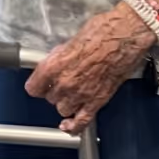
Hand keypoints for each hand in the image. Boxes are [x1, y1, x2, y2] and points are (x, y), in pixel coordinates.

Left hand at [26, 6, 157, 133]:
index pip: (33, 87)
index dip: (37, 85)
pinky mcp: (98, 101)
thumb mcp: (70, 41)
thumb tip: (56, 63)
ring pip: (63, 109)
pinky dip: (74, 126)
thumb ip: (60, 58)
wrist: (125, 37)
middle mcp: (65, 83)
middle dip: (55, 91)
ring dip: (66, 103)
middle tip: (63, 82)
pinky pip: (82, 120)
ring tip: (72, 93)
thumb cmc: (101, 32)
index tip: (39, 84)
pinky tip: (68, 127)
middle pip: (50, 98)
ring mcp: (81, 94)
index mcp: (54, 65)